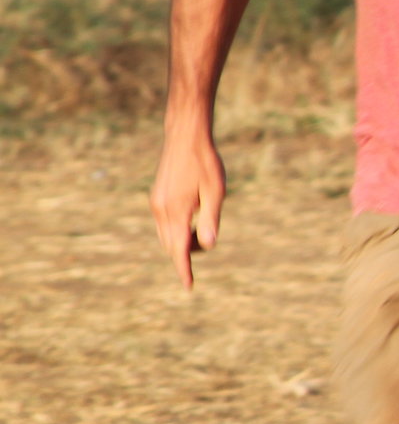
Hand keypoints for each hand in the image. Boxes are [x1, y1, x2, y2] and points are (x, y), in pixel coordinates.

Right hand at [150, 124, 226, 289]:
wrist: (186, 137)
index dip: (184, 269)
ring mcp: (156, 203)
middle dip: (187, 253)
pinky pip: (164, 223)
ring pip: (165, 235)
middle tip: (208, 240)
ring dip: (181, 241)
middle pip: (171, 245)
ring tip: (202, 225)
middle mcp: (160, 209)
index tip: (189, 286)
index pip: (179, 249)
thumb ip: (211, 219)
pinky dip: (176, 229)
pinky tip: (192, 218)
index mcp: (175, 210)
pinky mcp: (156, 197)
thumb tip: (209, 245)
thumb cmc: (206, 163)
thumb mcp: (216, 192)